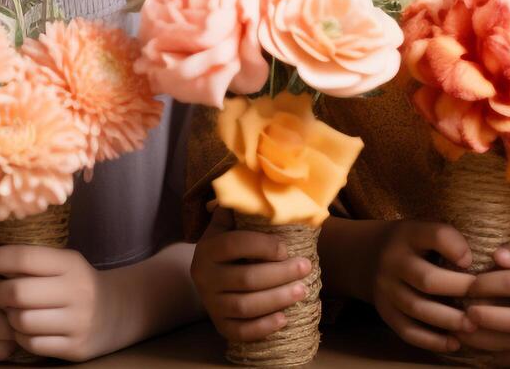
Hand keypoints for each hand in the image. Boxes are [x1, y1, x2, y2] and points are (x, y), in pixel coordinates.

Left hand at [0, 245, 115, 360]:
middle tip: (1, 293)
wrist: (118, 311)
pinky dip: (22, 337)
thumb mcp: (64, 263)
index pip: (25, 257)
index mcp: (71, 264)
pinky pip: (32, 343)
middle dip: (0, 293)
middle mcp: (78, 292)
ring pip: (22, 321)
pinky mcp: (75, 347)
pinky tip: (28, 329)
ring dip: (11, 318)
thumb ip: (33, 259)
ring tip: (16, 312)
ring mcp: (78, 322)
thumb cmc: (77, 283)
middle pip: (18, 292)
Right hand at [191, 209, 311, 343]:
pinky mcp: (219, 325)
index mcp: (207, 249)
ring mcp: (211, 303)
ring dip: (277, 299)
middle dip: (280, 273)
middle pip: (246, 278)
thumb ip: (239, 206)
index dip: (263, 246)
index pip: (234, 245)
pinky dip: (263, 327)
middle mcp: (204, 277)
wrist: (208, 277)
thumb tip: (259, 177)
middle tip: (306, 267)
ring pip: (245, 305)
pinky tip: (283, 319)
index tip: (286, 248)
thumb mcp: (227, 225)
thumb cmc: (229, 246)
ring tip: (302, 290)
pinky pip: (240, 331)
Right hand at [370, 220, 476, 354]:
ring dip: (448, 320)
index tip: (472, 260)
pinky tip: (454, 343)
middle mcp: (393, 260)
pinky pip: (407, 331)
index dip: (455, 247)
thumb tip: (494, 261)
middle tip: (486, 302)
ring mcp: (386, 288)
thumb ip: (450, 240)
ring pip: (418, 308)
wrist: (366, 255)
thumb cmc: (413, 245)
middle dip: (459, 291)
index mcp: (408, 234)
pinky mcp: (384, 312)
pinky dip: (431, 340)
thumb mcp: (425, 229)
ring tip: (474, 326)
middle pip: (428, 279)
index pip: (434, 235)